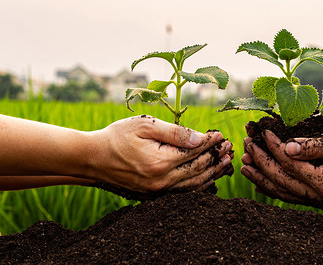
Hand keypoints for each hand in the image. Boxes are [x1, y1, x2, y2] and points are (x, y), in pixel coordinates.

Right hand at [86, 115, 232, 192]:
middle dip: (215, 158)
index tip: (221, 135)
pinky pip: (183, 193)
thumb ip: (175, 133)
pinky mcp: (153, 196)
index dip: (211, 143)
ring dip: (212, 174)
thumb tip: (201, 138)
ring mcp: (157, 192)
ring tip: (225, 164)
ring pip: (193, 185)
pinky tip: (207, 179)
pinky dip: (198, 186)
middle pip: (198, 170)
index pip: (195, 152)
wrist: (92, 158)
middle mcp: (161, 181)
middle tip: (229, 149)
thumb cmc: (117, 137)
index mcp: (161, 162)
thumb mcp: (145, 126)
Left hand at [241, 129, 322, 210]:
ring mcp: (319, 202)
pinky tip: (261, 178)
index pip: (291, 164)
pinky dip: (274, 187)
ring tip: (244, 165)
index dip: (274, 147)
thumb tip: (286, 147)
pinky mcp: (318, 200)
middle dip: (261, 162)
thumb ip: (313, 146)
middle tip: (246, 146)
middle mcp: (321, 198)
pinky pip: (290, 196)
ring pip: (282, 192)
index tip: (263, 132)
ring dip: (262, 178)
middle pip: (282, 181)